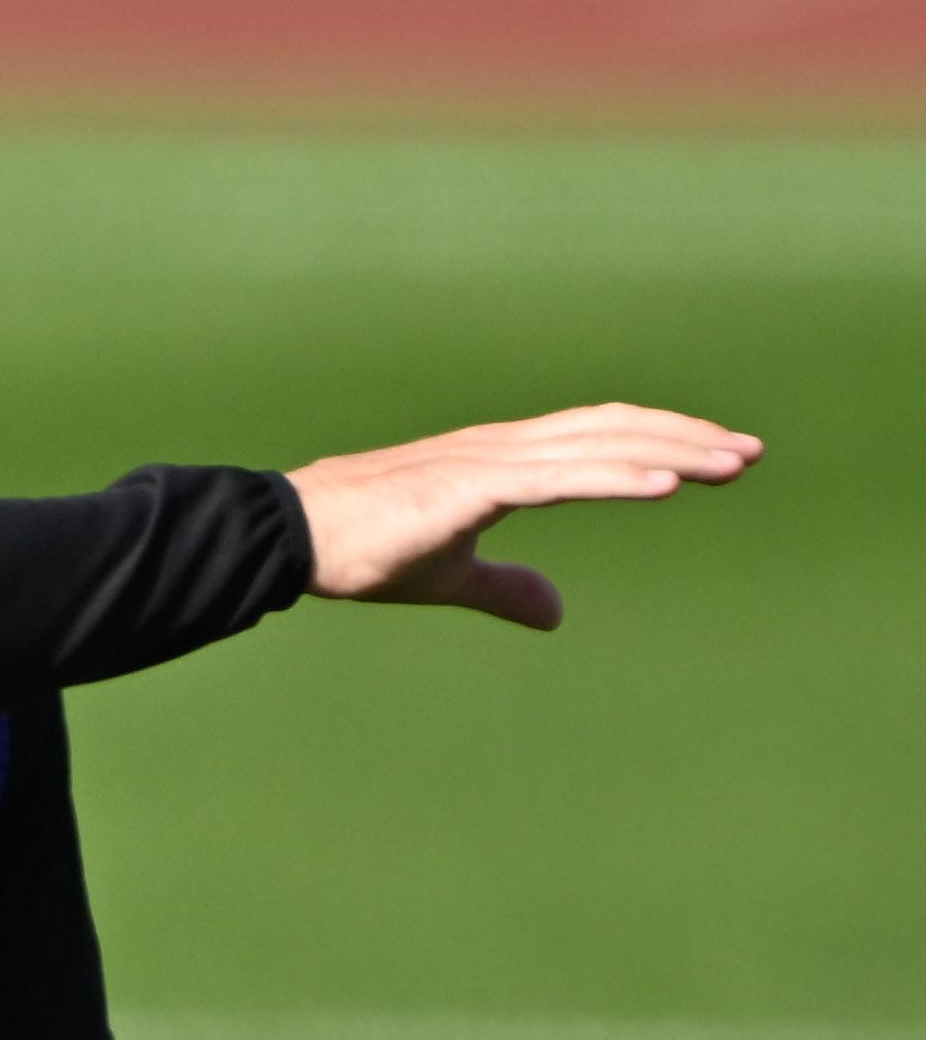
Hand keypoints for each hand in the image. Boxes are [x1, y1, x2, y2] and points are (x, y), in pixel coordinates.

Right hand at [286, 404, 759, 629]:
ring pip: (597, 446)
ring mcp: (486, 461)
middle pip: (611, 428)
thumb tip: (558, 612)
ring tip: (730, 462)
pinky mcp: (470, 486)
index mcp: (497, 460)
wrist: (290, 534)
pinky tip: (667, 484)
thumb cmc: (359, 548)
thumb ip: (506, 586)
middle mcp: (500, 447)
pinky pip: (560, 478)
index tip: (715, 460)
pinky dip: (619, 476)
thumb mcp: (449, 574)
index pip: (594, 436)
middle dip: (684, 437)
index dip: (657, 441)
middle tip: (748, 453)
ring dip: (671, 452)